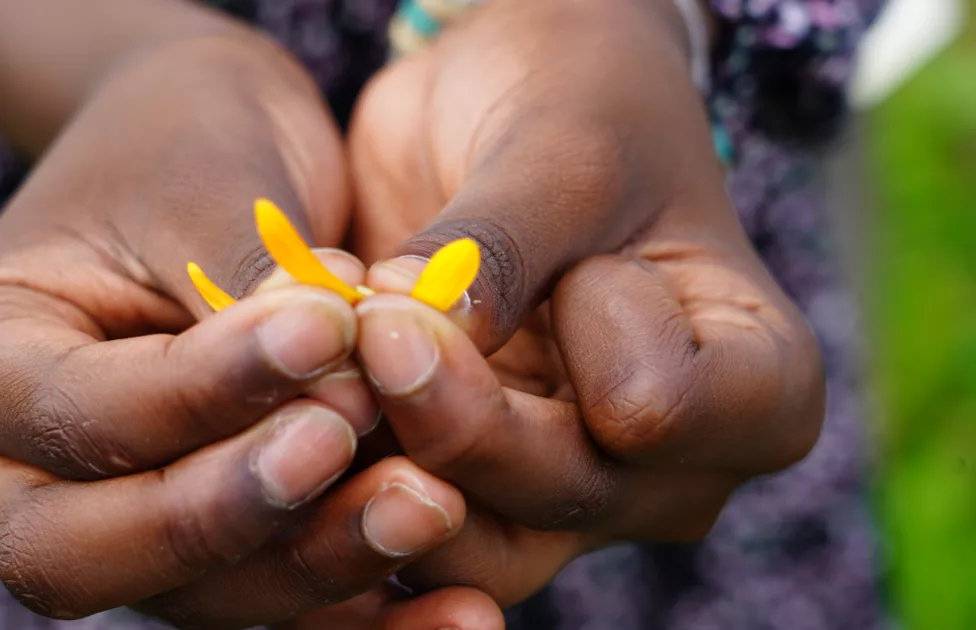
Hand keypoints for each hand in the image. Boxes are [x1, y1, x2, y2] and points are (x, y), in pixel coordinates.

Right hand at [0, 32, 483, 627]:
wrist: (212, 151)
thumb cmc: (190, 142)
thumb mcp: (207, 188)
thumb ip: (247, 297)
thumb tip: (330, 390)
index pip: (76, 412)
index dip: (204, 390)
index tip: (328, 334)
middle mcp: (7, 469)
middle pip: (86, 554)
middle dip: (228, 513)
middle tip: (348, 441)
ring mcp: (102, 520)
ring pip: (187, 597)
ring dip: (312, 567)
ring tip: (425, 507)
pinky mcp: (198, 543)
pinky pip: (263, 598)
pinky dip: (355, 607)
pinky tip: (457, 609)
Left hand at [348, 0, 824, 604]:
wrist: (517, 106)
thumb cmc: (581, 105)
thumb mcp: (563, 147)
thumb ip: (501, 246)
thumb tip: (406, 338)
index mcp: (755, 389)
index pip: (654, 411)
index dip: (577, 332)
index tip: (562, 247)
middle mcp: (672, 469)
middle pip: (556, 494)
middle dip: (449, 412)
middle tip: (375, 318)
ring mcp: (570, 491)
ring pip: (472, 538)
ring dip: (384, 459)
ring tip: (334, 358)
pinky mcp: (476, 489)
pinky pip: (406, 519)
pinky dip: (349, 472)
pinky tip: (308, 398)